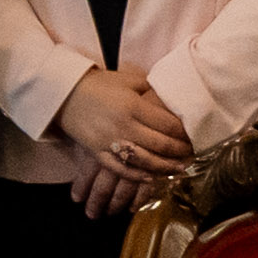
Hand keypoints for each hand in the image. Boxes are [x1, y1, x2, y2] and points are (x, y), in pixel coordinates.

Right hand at [47, 66, 190, 216]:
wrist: (62, 93)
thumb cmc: (98, 84)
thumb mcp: (126, 79)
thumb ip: (149, 87)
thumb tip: (171, 96)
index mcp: (133, 106)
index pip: (168, 125)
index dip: (185, 133)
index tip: (195, 136)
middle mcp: (124, 126)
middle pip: (161, 145)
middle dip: (180, 152)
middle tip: (192, 154)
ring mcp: (110, 141)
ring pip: (145, 161)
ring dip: (165, 168)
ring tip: (179, 169)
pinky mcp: (98, 152)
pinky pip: (121, 169)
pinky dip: (138, 176)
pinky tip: (152, 178)